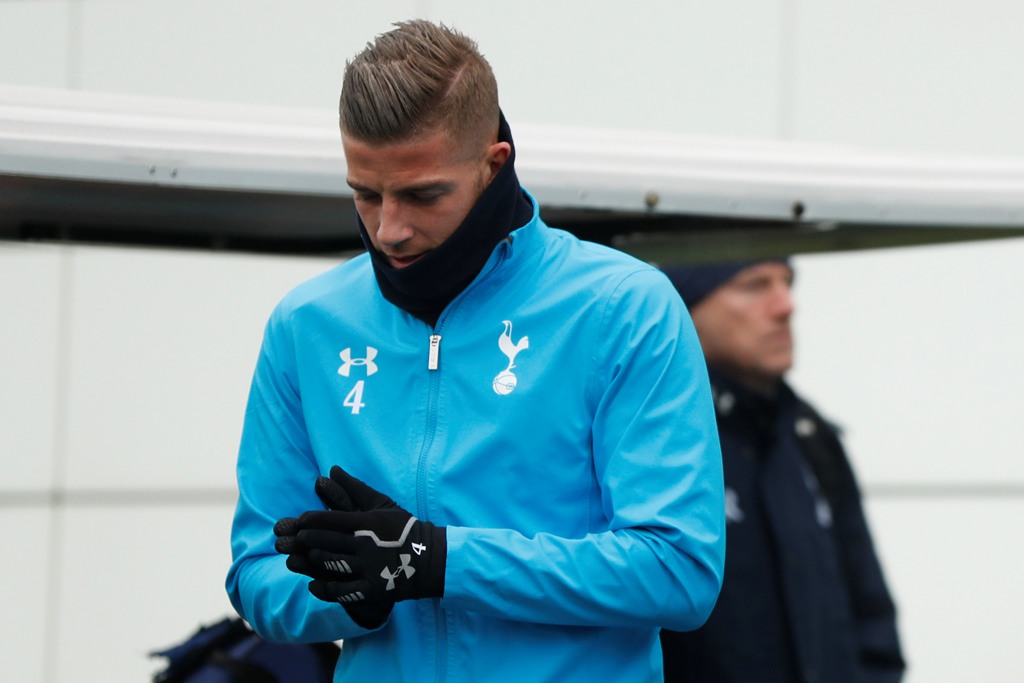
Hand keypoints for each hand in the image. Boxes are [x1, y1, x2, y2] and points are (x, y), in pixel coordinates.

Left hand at [275, 467, 445, 614]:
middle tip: (295, 539)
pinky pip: (341, 591)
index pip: (330, 520)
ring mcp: (368, 569)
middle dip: (306, 540)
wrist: (429, 559)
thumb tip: (332, 468)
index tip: (300, 521)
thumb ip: (355, 487)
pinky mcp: (372, 590)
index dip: (310, 521)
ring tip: (306, 557)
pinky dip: (324, 589)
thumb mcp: (382, 504)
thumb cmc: (404, 529)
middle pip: (326, 542)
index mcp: (367, 523)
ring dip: (314, 560)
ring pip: (330, 565)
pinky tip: (314, 584)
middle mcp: (365, 545)